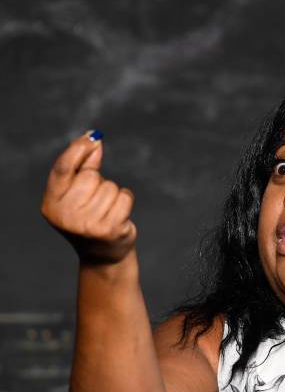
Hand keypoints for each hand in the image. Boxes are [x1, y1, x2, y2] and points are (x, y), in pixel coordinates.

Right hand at [40, 131, 136, 264]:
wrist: (103, 254)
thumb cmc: (90, 218)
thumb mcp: (79, 193)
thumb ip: (84, 166)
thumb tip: (94, 139)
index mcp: (51, 204)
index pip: (63, 168)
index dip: (78, 149)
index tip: (93, 137)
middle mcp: (65, 215)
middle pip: (91, 176)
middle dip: (99, 182)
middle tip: (97, 202)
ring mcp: (86, 224)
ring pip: (110, 187)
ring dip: (114, 194)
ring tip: (107, 211)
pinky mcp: (108, 229)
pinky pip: (124, 197)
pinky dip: (126, 200)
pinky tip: (120, 214)